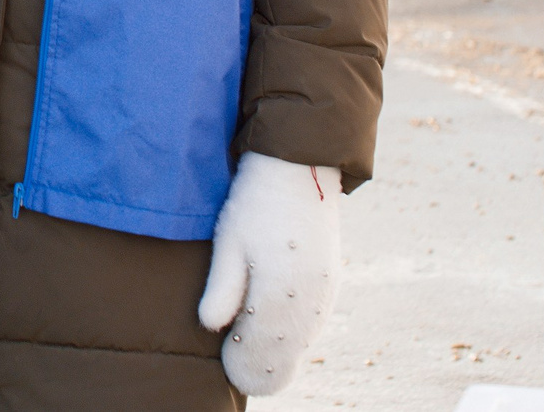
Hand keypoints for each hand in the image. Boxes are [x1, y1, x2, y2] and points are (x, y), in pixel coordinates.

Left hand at [196, 152, 341, 396]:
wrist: (299, 167)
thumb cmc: (256, 202)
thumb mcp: (229, 242)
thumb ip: (222, 289)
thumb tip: (211, 328)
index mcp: (281, 292)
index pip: (262, 347)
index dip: (244, 363)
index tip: (228, 371)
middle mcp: (310, 299)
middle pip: (287, 351)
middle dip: (264, 366)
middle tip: (240, 376)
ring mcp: (326, 290)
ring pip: (304, 339)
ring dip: (282, 353)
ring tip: (256, 361)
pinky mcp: (332, 280)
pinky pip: (314, 321)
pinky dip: (297, 336)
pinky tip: (281, 337)